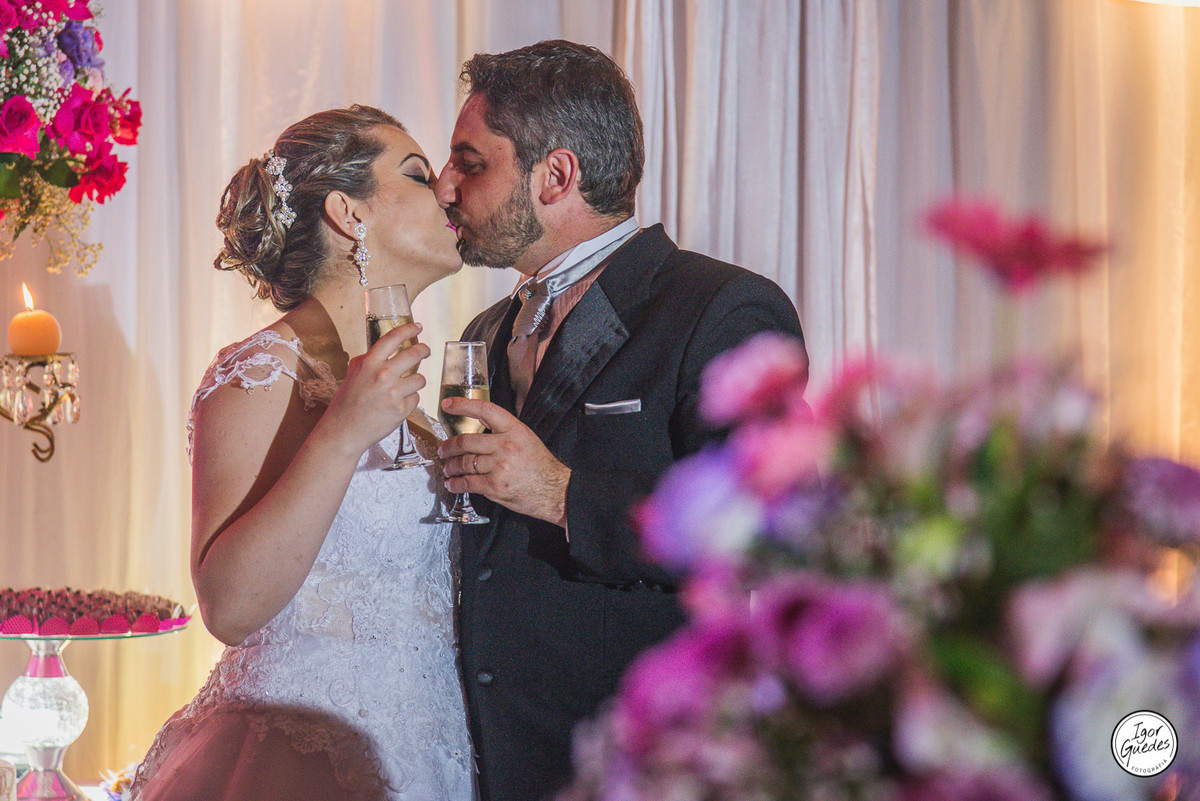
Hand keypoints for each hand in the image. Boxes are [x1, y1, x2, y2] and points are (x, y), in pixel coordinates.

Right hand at [319, 322, 429, 456]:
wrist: (344, 431)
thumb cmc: (347, 402)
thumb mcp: (353, 373)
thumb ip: (370, 360)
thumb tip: (387, 349)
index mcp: (369, 363)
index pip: (393, 338)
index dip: (408, 329)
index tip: (417, 327)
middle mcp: (383, 375)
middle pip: (415, 354)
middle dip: (424, 350)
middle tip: (425, 350)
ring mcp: (394, 393)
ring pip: (420, 378)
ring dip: (416, 381)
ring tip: (405, 386)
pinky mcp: (401, 409)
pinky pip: (416, 398)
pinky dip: (409, 400)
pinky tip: (397, 404)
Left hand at [438, 397, 569, 526]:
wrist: (555, 490)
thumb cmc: (541, 466)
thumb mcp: (526, 438)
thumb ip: (503, 432)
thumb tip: (478, 431)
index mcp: (514, 429)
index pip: (484, 410)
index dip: (463, 405)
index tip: (448, 404)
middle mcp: (505, 445)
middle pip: (466, 441)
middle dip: (449, 446)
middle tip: (443, 449)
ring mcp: (499, 466)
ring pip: (464, 463)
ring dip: (451, 466)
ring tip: (448, 468)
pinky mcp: (495, 486)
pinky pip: (468, 483)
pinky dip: (456, 484)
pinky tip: (453, 484)